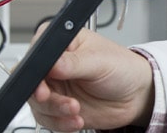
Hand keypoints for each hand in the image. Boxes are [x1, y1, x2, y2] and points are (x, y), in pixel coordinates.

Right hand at [26, 25, 154, 131]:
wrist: (136, 95)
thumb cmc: (122, 69)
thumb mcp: (100, 61)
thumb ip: (74, 63)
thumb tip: (53, 63)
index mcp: (61, 44)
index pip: (36, 54)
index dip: (34, 69)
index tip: (43, 83)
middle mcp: (53, 66)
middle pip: (30, 82)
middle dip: (41, 95)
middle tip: (51, 99)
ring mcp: (54, 88)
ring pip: (37, 103)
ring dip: (55, 111)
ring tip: (75, 111)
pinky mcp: (58, 108)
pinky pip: (47, 119)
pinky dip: (60, 123)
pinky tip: (77, 120)